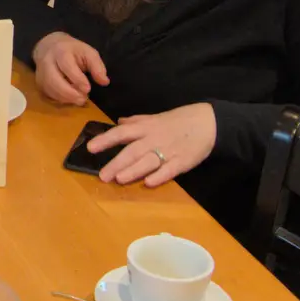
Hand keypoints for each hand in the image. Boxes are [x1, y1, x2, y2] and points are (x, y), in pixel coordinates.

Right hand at [31, 32, 108, 104]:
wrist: (49, 46)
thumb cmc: (73, 50)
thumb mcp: (88, 52)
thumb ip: (97, 66)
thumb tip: (104, 82)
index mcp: (61, 51)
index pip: (67, 66)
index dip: (77, 79)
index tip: (88, 89)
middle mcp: (47, 62)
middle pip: (53, 80)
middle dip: (69, 93)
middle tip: (83, 99)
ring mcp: (41, 73)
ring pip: (50, 89)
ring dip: (65, 98)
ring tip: (79, 99)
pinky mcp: (39, 83)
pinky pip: (48, 94)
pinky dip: (60, 99)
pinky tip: (70, 99)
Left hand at [87, 103, 216, 187]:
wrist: (208, 122)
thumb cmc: (179, 120)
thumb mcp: (155, 117)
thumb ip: (136, 121)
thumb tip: (118, 123)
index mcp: (146, 127)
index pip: (122, 133)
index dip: (106, 140)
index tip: (90, 148)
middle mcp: (154, 139)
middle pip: (132, 151)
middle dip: (116, 163)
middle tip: (102, 175)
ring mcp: (168, 151)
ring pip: (148, 161)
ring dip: (133, 170)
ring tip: (118, 179)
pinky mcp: (182, 161)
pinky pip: (169, 169)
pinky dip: (159, 176)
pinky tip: (149, 183)